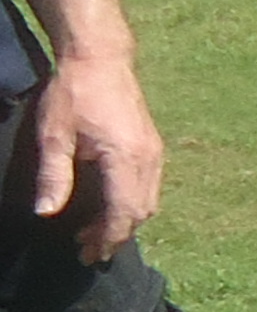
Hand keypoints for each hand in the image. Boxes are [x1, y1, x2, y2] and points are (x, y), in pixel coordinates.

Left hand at [23, 48, 162, 263]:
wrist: (100, 57)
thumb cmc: (73, 93)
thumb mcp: (53, 135)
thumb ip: (53, 176)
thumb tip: (47, 213)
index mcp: (126, 158)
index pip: (122, 212)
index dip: (106, 237)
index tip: (87, 254)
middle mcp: (148, 159)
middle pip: (141, 212)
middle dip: (116, 235)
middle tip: (88, 250)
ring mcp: (155, 152)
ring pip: (149, 201)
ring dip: (125, 221)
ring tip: (96, 233)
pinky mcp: (152, 146)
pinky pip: (149, 186)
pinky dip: (132, 205)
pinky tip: (111, 206)